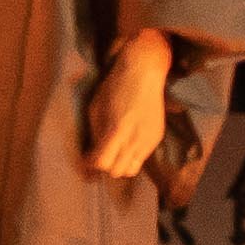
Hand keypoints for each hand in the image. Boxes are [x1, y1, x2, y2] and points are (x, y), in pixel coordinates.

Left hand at [82, 26, 174, 179]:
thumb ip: (95, 134)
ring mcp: (149, 140)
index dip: (92, 163)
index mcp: (118, 129)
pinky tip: (127, 142)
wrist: (144, 73)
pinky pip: (142, 159)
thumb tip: (91, 157)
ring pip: (132, 170)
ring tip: (115, 152)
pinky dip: (131, 156)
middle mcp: (135, 138)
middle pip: (117, 172)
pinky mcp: (157, 138)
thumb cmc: (114, 87)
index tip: (88, 156)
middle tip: (100, 154)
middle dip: (106, 166)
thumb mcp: (96, 108)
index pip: (103, 163)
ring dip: (120, 165)